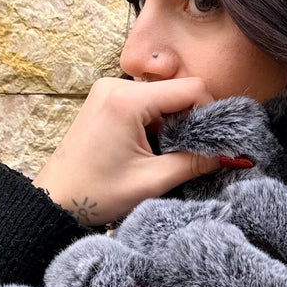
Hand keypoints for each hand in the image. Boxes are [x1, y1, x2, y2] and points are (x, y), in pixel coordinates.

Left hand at [33, 76, 231, 226]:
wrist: (54, 201)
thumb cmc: (96, 194)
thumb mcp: (152, 181)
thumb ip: (196, 163)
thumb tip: (232, 155)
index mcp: (127, 99)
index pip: (191, 88)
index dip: (212, 112)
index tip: (216, 140)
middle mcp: (116, 85)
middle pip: (176, 90)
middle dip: (191, 119)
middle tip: (192, 152)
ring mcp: (108, 90)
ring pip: (162, 97)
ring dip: (173, 122)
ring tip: (165, 154)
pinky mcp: (105, 99)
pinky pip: (144, 102)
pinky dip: (156, 122)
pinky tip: (149, 148)